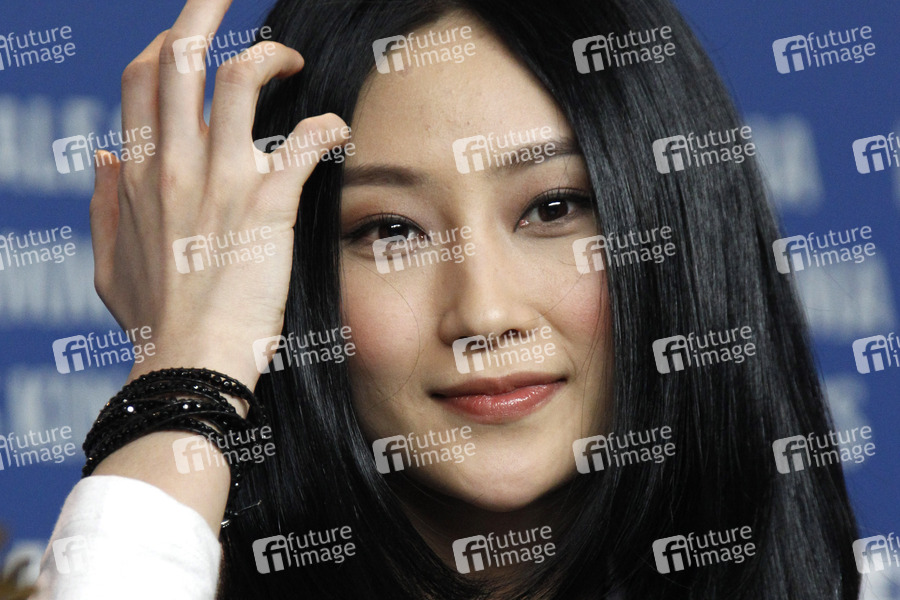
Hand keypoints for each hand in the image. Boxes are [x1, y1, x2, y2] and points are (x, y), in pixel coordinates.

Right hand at [89, 0, 347, 393]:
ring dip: (272, 55)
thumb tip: (105, 155)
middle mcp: (174, 162)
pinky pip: (304, 138)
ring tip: (295, 62)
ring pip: (240, 77)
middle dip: (205, 10)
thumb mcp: (109, 263)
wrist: (189, 365)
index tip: (192, 40)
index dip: (166, 46)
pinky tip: (339, 131)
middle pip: (180, 56)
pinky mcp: (266, 203)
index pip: (141, 80)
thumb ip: (104, 206)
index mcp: (139, 172)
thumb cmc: (155, 323)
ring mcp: (220, 178)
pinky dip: (328, 125)